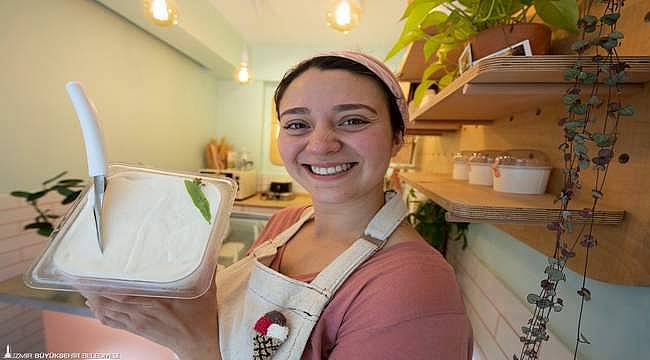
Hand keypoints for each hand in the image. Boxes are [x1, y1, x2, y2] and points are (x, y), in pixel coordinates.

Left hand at [82, 280, 219, 359]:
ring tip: (83, 287)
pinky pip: (112, 321)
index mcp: (155, 300)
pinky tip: (94, 307)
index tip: (89, 272)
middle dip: (91, 288)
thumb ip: (205, 268)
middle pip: (107, 299)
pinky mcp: (137, 329)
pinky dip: (100, 314)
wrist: (199, 343)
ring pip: (107, 310)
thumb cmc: (201, 317)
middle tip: (79, 275)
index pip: (121, 291)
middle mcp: (141, 311)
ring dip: (93, 299)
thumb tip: (208, 250)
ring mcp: (137, 321)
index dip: (101, 283)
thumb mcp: (204, 289)